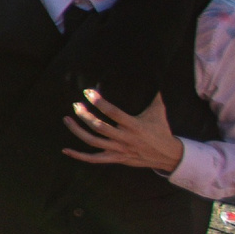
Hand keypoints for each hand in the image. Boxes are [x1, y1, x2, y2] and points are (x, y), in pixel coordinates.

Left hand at [63, 87, 182, 171]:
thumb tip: (155, 74)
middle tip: (75, 105)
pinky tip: (65, 150)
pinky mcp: (116, 158)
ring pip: (93, 142)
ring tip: (66, 119)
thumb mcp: (158, 111)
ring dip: (77, 131)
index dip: (99, 102)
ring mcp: (119, 150)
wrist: (168, 156)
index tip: (88, 92)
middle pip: (99, 127)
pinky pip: (94, 159)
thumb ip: (154, 94)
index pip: (113, 113)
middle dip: (85, 115)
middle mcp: (125, 138)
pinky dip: (79, 156)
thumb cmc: (161, 129)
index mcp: (135, 125)